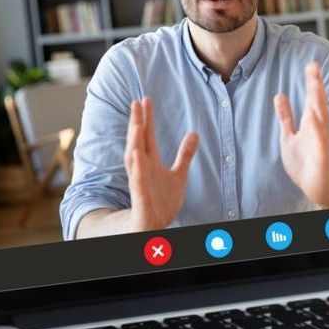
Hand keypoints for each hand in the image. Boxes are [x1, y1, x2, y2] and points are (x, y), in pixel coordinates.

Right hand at [125, 95, 197, 229]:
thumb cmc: (161, 202)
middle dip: (137, 123)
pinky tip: (137, 154)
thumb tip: (194, 133)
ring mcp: (139, 183)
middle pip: (138, 142)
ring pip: (134, 159)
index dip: (146, 119)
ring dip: (134, 141)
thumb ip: (185, 154)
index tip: (146, 99)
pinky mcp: (141, 198)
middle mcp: (142, 170)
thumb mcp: (178, 175)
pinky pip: (138, 182)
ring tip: (136, 123)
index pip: (147, 136)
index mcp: (150, 163)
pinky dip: (137, 169)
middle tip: (137, 102)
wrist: (153, 228)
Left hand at [276, 61, 328, 205]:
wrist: (314, 186)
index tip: (312, 65)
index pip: (312, 99)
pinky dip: (318, 132)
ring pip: (321, 120)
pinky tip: (314, 119)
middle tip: (314, 67)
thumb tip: (280, 95)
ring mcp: (321, 144)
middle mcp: (319, 130)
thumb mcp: (289, 135)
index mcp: (312, 124)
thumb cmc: (304, 162)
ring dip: (319, 103)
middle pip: (318, 104)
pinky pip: (320, 144)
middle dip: (316, 86)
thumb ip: (286, 116)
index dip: (312, 82)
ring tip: (315, 86)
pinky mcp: (321, 159)